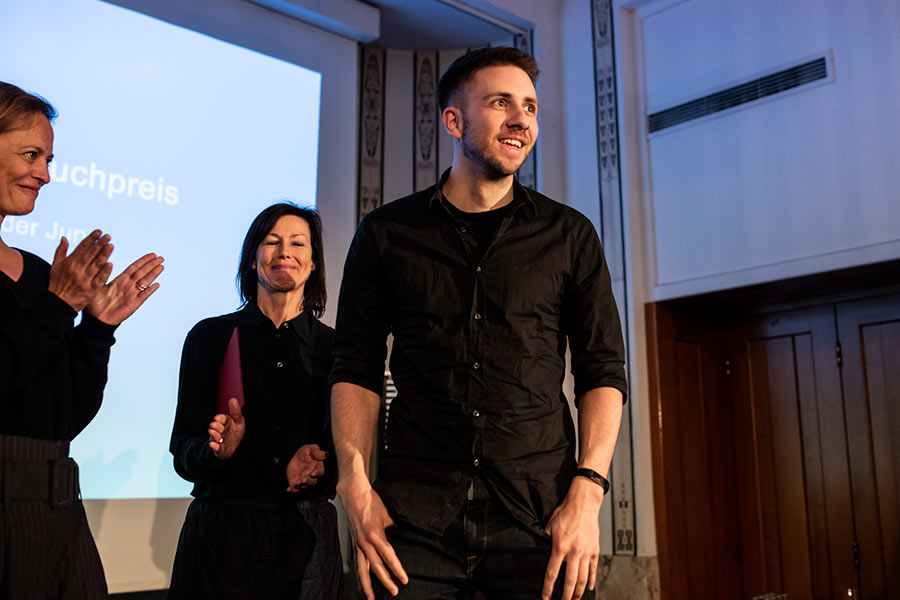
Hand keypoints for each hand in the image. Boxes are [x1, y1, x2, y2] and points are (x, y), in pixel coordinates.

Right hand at [48, 230, 112, 310]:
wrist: (59, 303)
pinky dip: (104, 271)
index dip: (91, 239)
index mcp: (69, 263)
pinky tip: (110, 264)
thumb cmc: (57, 283)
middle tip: (108, 236)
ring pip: (96, 264)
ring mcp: (84, 279)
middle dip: (100, 244)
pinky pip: (99, 278)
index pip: (82, 247)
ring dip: (104, 254)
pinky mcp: (91, 289)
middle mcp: (77, 270)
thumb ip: (61, 251)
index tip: (99, 231)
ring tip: (111, 245)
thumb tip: (64, 237)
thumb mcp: (55, 266)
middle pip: (90, 254)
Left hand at [87, 253, 163, 324]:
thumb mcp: (98, 285)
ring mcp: (132, 294)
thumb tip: (108, 262)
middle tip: (161, 257)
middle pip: (142, 272)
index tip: (152, 254)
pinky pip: (144, 295)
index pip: (134, 267)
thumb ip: (104, 274)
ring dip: (154, 274)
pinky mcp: (135, 303)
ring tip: (161, 266)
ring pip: (145, 281)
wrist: (97, 319)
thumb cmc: (95, 303)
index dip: (143, 260)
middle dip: (151, 264)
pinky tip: (157, 284)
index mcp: (120, 280)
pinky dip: (150, 290)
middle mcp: (128, 285)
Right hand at [207, 397, 245, 458]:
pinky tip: (213, 444)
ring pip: (214, 436)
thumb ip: (236, 411)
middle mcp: (220, 430)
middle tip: (214, 425)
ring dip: (214, 435)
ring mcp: (218, 439)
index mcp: (225, 423)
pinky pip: (216, 448)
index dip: (219, 418)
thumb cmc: (235, 432)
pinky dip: (214, 446)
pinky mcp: (218, 449)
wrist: (231, 447)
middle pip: (217, 427)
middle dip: (216, 426)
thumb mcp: (238, 421)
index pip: (221, 419)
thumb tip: (233, 399)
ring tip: (215, 433)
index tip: (217, 418)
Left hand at [286, 444, 327, 491]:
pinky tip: (289, 489)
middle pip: (313, 481)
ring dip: (301, 485)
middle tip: (304, 479)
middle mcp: (312, 475)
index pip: (320, 472)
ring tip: (297, 482)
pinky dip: (292, 490)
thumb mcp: (310, 449)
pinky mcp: (297, 483)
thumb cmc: (306, 452)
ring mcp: (304, 480)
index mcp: (318, 467)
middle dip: (308, 481)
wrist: (295, 457)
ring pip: (305, 485)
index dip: (317, 473)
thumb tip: (325, 454)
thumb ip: (317, 452)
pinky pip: (295, 489)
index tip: (313, 473)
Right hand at [337, 476, 407, 598]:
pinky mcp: (354, 544)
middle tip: (395, 592)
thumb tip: (404, 534)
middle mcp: (365, 542)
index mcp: (375, 535)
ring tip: (372, 598)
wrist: (353, 493)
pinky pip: (357, 563)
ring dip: (367, 586)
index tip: (404, 579)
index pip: (389, 557)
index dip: (397, 570)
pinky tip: (362, 584)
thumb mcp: (388, 514)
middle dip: (386, 581)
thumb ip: (395, 527)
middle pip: (376, 567)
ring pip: (362, 570)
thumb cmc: (371, 501)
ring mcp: (357, 544)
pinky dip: (359, 576)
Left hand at [542, 476, 604, 599]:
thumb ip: (547, 539)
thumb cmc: (566, 511)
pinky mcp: (595, 550)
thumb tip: (545, 548)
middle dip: (566, 595)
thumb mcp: (550, 525)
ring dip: (579, 592)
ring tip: (576, 599)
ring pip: (583, 578)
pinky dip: (592, 580)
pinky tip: (590, 587)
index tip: (546, 597)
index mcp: (560, 547)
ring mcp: (586, 552)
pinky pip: (593, 569)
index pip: (553, 572)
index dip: (548, 587)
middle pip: (570, 580)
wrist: (584, 503)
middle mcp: (574, 552)